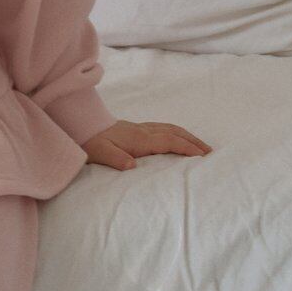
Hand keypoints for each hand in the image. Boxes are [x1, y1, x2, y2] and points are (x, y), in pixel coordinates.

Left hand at [80, 120, 212, 171]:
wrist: (81, 125)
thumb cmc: (91, 142)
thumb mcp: (100, 153)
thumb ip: (116, 159)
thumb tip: (132, 165)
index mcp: (139, 138)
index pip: (169, 141)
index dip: (187, 147)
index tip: (202, 156)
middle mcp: (144, 131)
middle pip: (175, 133)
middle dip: (194, 141)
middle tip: (210, 151)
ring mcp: (141, 128)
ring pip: (171, 128)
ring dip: (187, 136)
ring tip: (200, 145)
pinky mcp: (137, 128)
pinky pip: (164, 128)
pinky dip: (177, 133)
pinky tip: (178, 138)